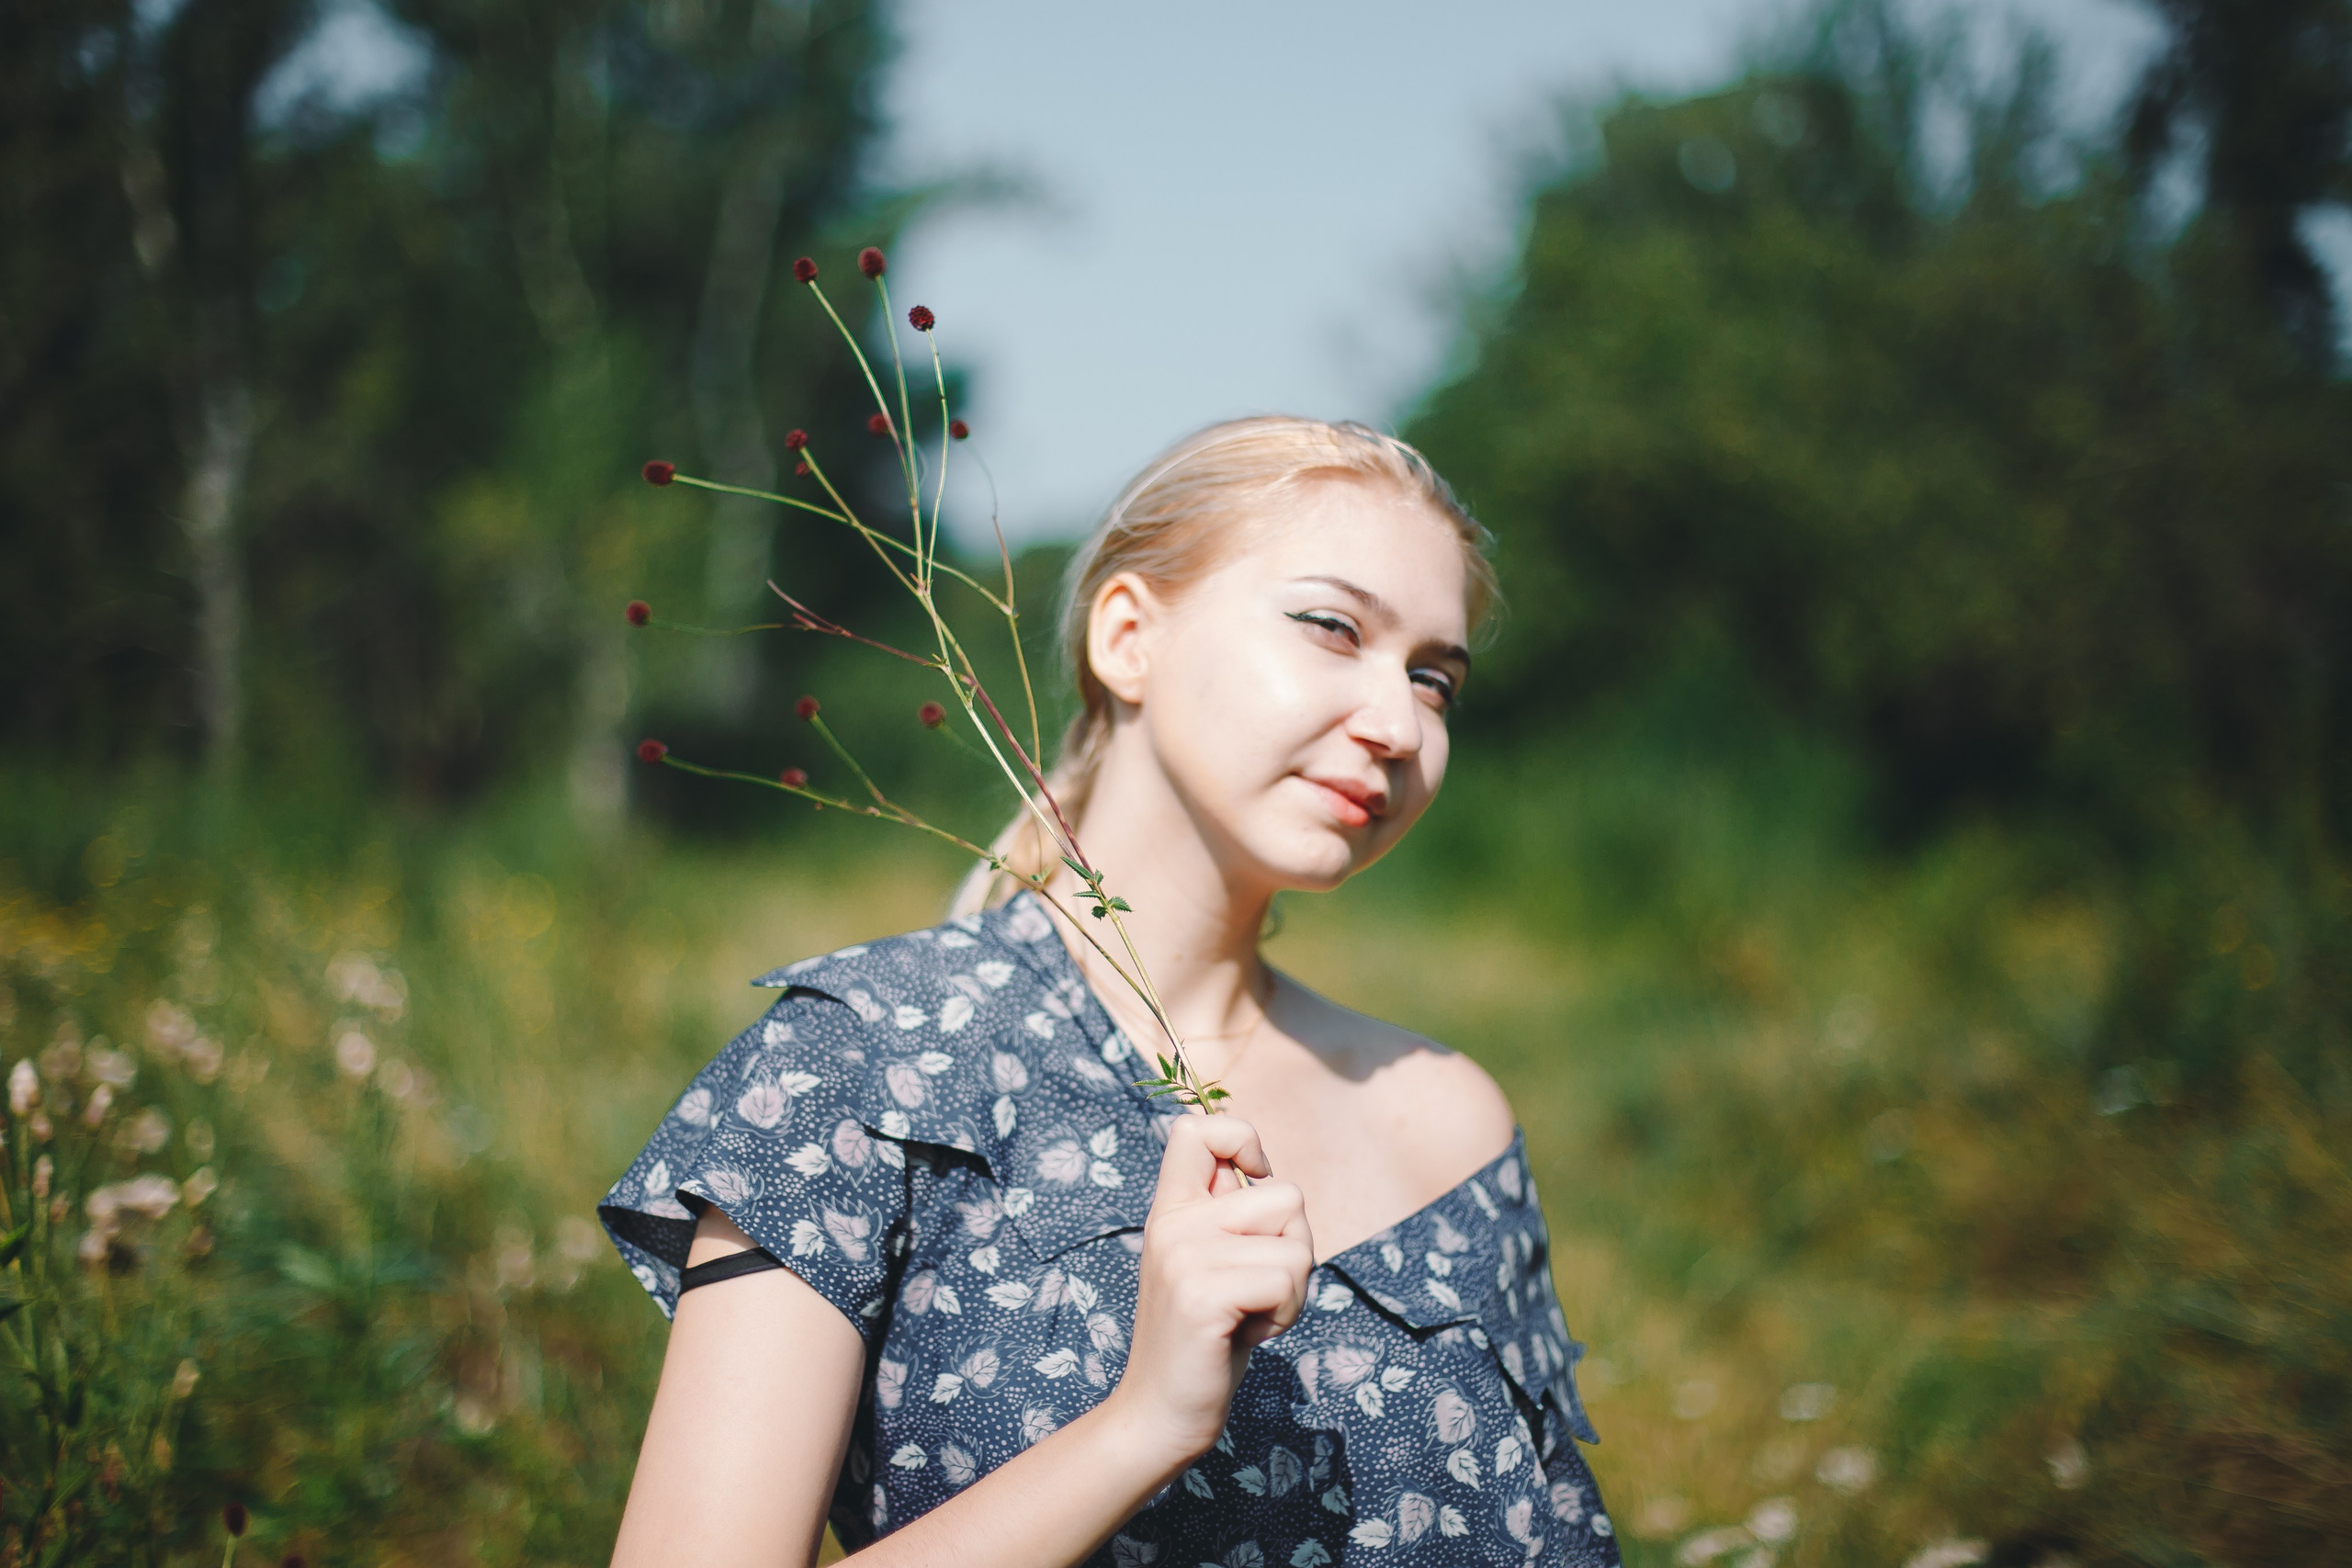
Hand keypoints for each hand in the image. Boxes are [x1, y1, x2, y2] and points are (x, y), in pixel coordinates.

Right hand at [1103, 1114, 1314, 1465]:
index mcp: (1170, 1209)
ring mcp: (1183, 1257)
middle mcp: (1171, 1223)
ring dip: (1294, 1289)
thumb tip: (1260, 1169)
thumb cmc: (1204, 1339)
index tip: (1254, 1180)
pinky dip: (1286, 1314)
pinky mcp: (1203, 1294)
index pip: (1199, 1129)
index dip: (1243, 1139)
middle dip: (1295, 1247)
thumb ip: (1227, 1216)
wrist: (1161, 1412)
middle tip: (1257, 1290)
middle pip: (1286, 1195)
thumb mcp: (1210, 1263)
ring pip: (1296, 1243)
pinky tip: (1250, 1334)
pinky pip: (1287, 1280)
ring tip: (1252, 1314)